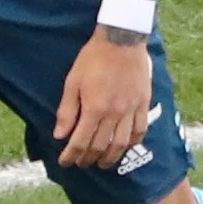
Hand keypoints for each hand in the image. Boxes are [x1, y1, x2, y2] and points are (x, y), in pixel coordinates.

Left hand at [53, 29, 154, 168]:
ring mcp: (131, 110)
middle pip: (100, 146)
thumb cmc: (92, 58)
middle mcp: (114, 113)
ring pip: (121, 144)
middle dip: (88, 159)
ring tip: (102, 163)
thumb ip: (66, 111)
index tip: (65, 162)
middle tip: (81, 163)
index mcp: (94, 108)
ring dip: (110, 157)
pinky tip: (124, 146)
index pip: (80, 142)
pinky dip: (132, 143)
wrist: (121, 40)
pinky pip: (140, 130)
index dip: (71, 156)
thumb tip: (59, 135)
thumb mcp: (72, 82)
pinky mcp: (143, 103)